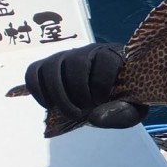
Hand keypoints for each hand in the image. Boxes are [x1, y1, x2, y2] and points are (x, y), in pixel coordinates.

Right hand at [24, 43, 147, 128]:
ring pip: (52, 66)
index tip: (101, 101)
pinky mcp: (48, 66)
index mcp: (115, 55)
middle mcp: (89, 50)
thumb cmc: (123, 100)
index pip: (105, 60)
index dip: (101, 84)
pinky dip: (38, 91)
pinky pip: (33, 72)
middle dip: (78, 92)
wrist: (107, 96)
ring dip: (58, 94)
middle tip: (83, 112)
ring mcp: (66, 56)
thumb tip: (94, 117)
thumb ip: (122, 114)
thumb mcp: (133, 110)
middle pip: (75, 63)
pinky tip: (50, 105)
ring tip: (69, 112)